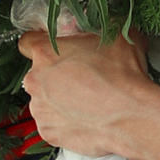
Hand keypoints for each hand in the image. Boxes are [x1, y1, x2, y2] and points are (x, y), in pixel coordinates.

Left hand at [19, 22, 153, 156]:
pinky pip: (52, 125)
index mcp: (46, 52)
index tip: (54, 51)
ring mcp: (41, 109)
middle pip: (38, 74)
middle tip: (81, 78)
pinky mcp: (49, 133)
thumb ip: (101, 28)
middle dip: (56, 75)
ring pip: (44, 101)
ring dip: (59, 100)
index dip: (42, 44)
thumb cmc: (122, 76)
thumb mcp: (117, 35)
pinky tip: (84, 118)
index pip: (27, 42)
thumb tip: (106, 26)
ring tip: (85, 102)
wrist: (131, 115)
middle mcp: (36, 81)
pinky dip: (65, 122)